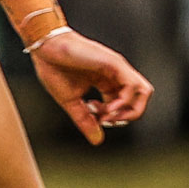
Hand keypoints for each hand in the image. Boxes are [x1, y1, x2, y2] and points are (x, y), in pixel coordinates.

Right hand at [30, 30, 152, 144]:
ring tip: (110, 114)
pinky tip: (107, 107)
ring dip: (132, 109)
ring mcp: (117, 68)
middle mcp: (116, 75)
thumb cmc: (53, 68)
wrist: (44, 47)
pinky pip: (133, 86)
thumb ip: (85, 120)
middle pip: (140, 100)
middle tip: (106, 119)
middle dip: (127, 116)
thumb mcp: (70, 101)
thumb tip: (98, 140)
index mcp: (106, 81)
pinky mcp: (115, 63)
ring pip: (144, 92)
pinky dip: (125, 101)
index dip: (114, 117)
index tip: (93, 115)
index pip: (124, 104)